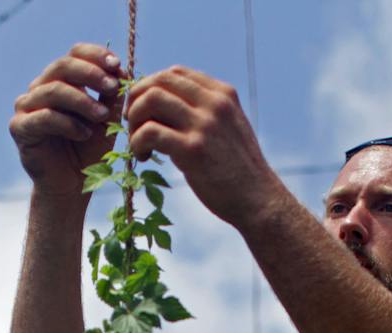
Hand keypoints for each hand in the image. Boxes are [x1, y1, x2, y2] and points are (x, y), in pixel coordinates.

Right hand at [10, 44, 123, 194]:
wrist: (71, 186)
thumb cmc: (88, 151)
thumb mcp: (106, 120)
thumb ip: (110, 97)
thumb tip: (121, 70)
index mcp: (60, 80)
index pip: (74, 54)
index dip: (95, 56)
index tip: (118, 65)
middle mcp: (39, 88)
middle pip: (62, 66)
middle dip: (91, 74)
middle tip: (113, 87)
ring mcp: (26, 106)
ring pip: (53, 90)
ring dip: (83, 101)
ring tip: (103, 117)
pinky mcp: (19, 127)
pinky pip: (44, 117)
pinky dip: (68, 123)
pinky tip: (84, 134)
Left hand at [127, 66, 280, 226]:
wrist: (259, 200)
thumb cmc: (240, 170)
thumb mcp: (229, 128)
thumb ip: (205, 112)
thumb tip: (166, 107)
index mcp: (223, 94)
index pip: (175, 73)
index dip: (150, 87)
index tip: (145, 111)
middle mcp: (214, 103)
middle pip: (158, 81)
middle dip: (136, 100)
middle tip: (133, 126)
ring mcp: (204, 124)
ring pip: (150, 100)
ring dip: (133, 120)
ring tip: (138, 144)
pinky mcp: (193, 149)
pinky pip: (150, 132)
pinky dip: (136, 142)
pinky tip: (141, 156)